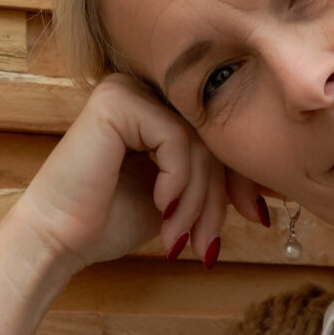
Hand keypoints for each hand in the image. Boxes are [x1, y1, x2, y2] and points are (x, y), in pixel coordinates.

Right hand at [12, 72, 271, 276]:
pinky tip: (159, 206)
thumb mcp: (180, 199)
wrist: (59, 239)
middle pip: (214, 139)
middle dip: (218, 199)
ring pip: (200, 142)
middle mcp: (144, 90)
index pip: (219, 137)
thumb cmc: (110, 220)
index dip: (241, 180)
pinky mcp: (117, 101)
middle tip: (206, 244)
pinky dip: (178, 181)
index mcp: (158, 108)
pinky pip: (176, 140)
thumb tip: (274, 186)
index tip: (255, 219)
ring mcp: (128, 90)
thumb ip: (216, 181)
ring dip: (198, 200)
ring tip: (180, 237)